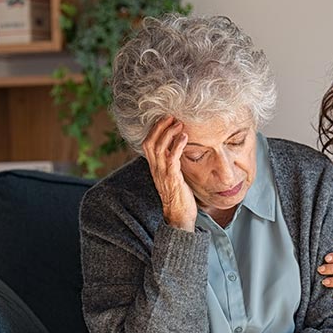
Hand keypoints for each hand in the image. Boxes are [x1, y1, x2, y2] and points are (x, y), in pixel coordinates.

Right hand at [143, 116, 196, 230]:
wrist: (179, 216)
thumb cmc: (179, 196)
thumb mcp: (173, 176)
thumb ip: (172, 163)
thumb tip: (178, 150)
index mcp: (154, 167)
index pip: (147, 144)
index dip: (154, 130)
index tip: (165, 119)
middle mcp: (156, 169)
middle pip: (150, 142)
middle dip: (159, 127)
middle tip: (171, 117)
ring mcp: (163, 173)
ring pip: (159, 148)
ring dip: (169, 133)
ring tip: (179, 123)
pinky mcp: (172, 178)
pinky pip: (172, 158)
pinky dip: (177, 146)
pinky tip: (184, 137)